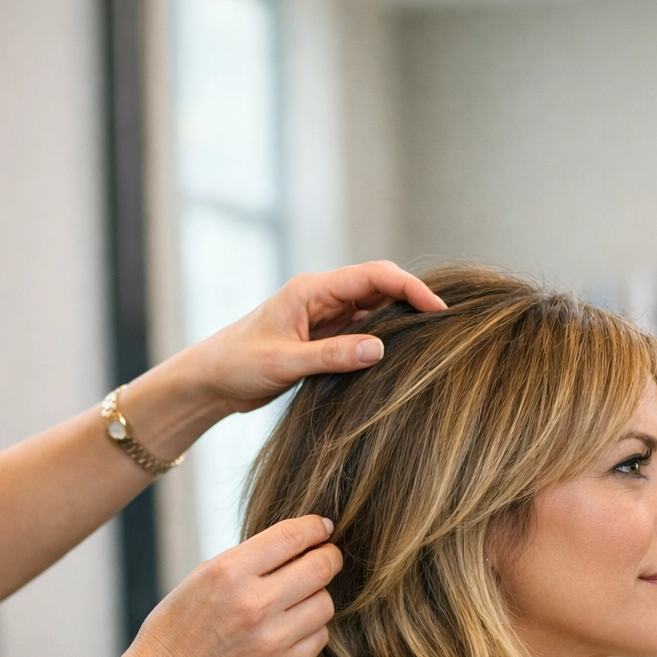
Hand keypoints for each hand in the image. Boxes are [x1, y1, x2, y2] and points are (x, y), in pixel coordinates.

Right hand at [117, 515, 340, 656]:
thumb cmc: (181, 623)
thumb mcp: (204, 575)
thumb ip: (250, 558)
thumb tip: (300, 542)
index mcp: (229, 572)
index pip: (292, 536)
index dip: (316, 527)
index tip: (323, 527)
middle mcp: (254, 603)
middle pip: (321, 567)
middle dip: (329, 557)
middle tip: (326, 557)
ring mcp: (271, 638)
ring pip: (325, 603)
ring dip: (317, 596)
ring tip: (299, 598)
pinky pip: (319, 637)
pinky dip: (311, 628)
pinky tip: (291, 627)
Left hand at [185, 260, 446, 413]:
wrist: (210, 379)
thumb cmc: (238, 365)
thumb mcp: (285, 363)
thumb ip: (332, 356)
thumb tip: (380, 349)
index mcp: (312, 289)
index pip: (374, 276)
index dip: (411, 288)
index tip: (438, 309)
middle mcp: (322, 296)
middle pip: (380, 286)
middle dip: (413, 299)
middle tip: (446, 324)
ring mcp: (324, 315)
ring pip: (374, 308)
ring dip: (400, 320)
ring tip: (432, 339)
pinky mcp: (323, 336)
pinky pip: (362, 330)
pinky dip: (383, 338)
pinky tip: (401, 354)